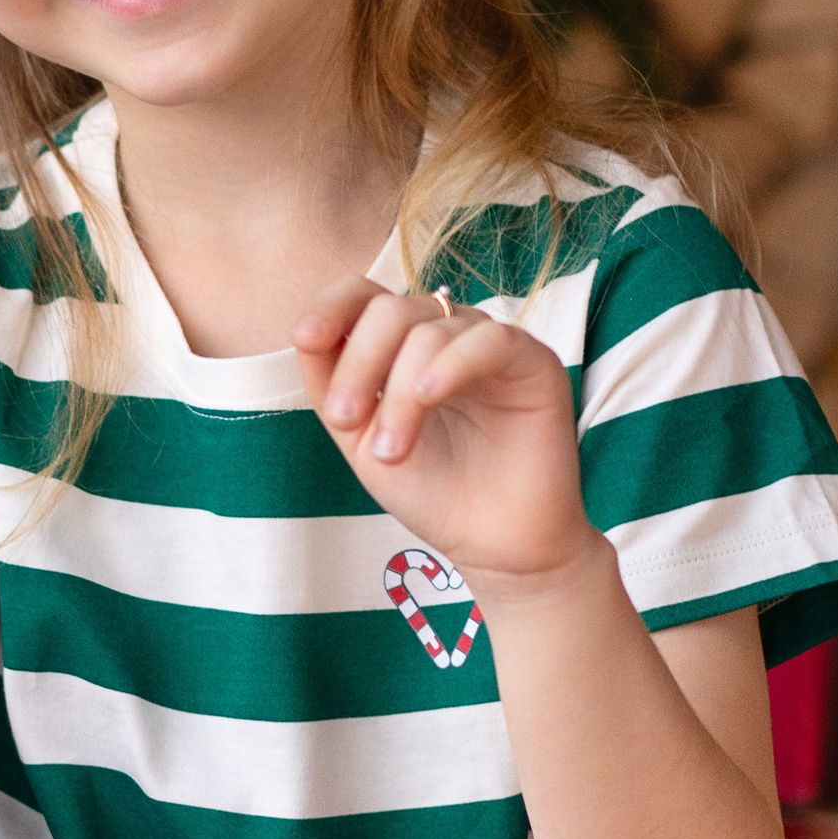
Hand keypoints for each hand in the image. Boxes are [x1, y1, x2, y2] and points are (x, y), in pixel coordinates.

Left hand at [292, 278, 593, 597]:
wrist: (492, 543)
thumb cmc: (431, 490)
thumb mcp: (360, 437)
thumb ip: (332, 384)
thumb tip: (306, 333)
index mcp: (402, 345)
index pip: (364, 295)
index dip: (331, 306)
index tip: (305, 337)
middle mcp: (445, 334)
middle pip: (389, 310)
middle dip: (358, 364)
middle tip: (347, 423)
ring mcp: (488, 344)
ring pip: (429, 331)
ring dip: (398, 393)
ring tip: (394, 452)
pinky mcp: (532, 361)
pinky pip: (488, 341)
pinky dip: (450, 365)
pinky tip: (429, 397)